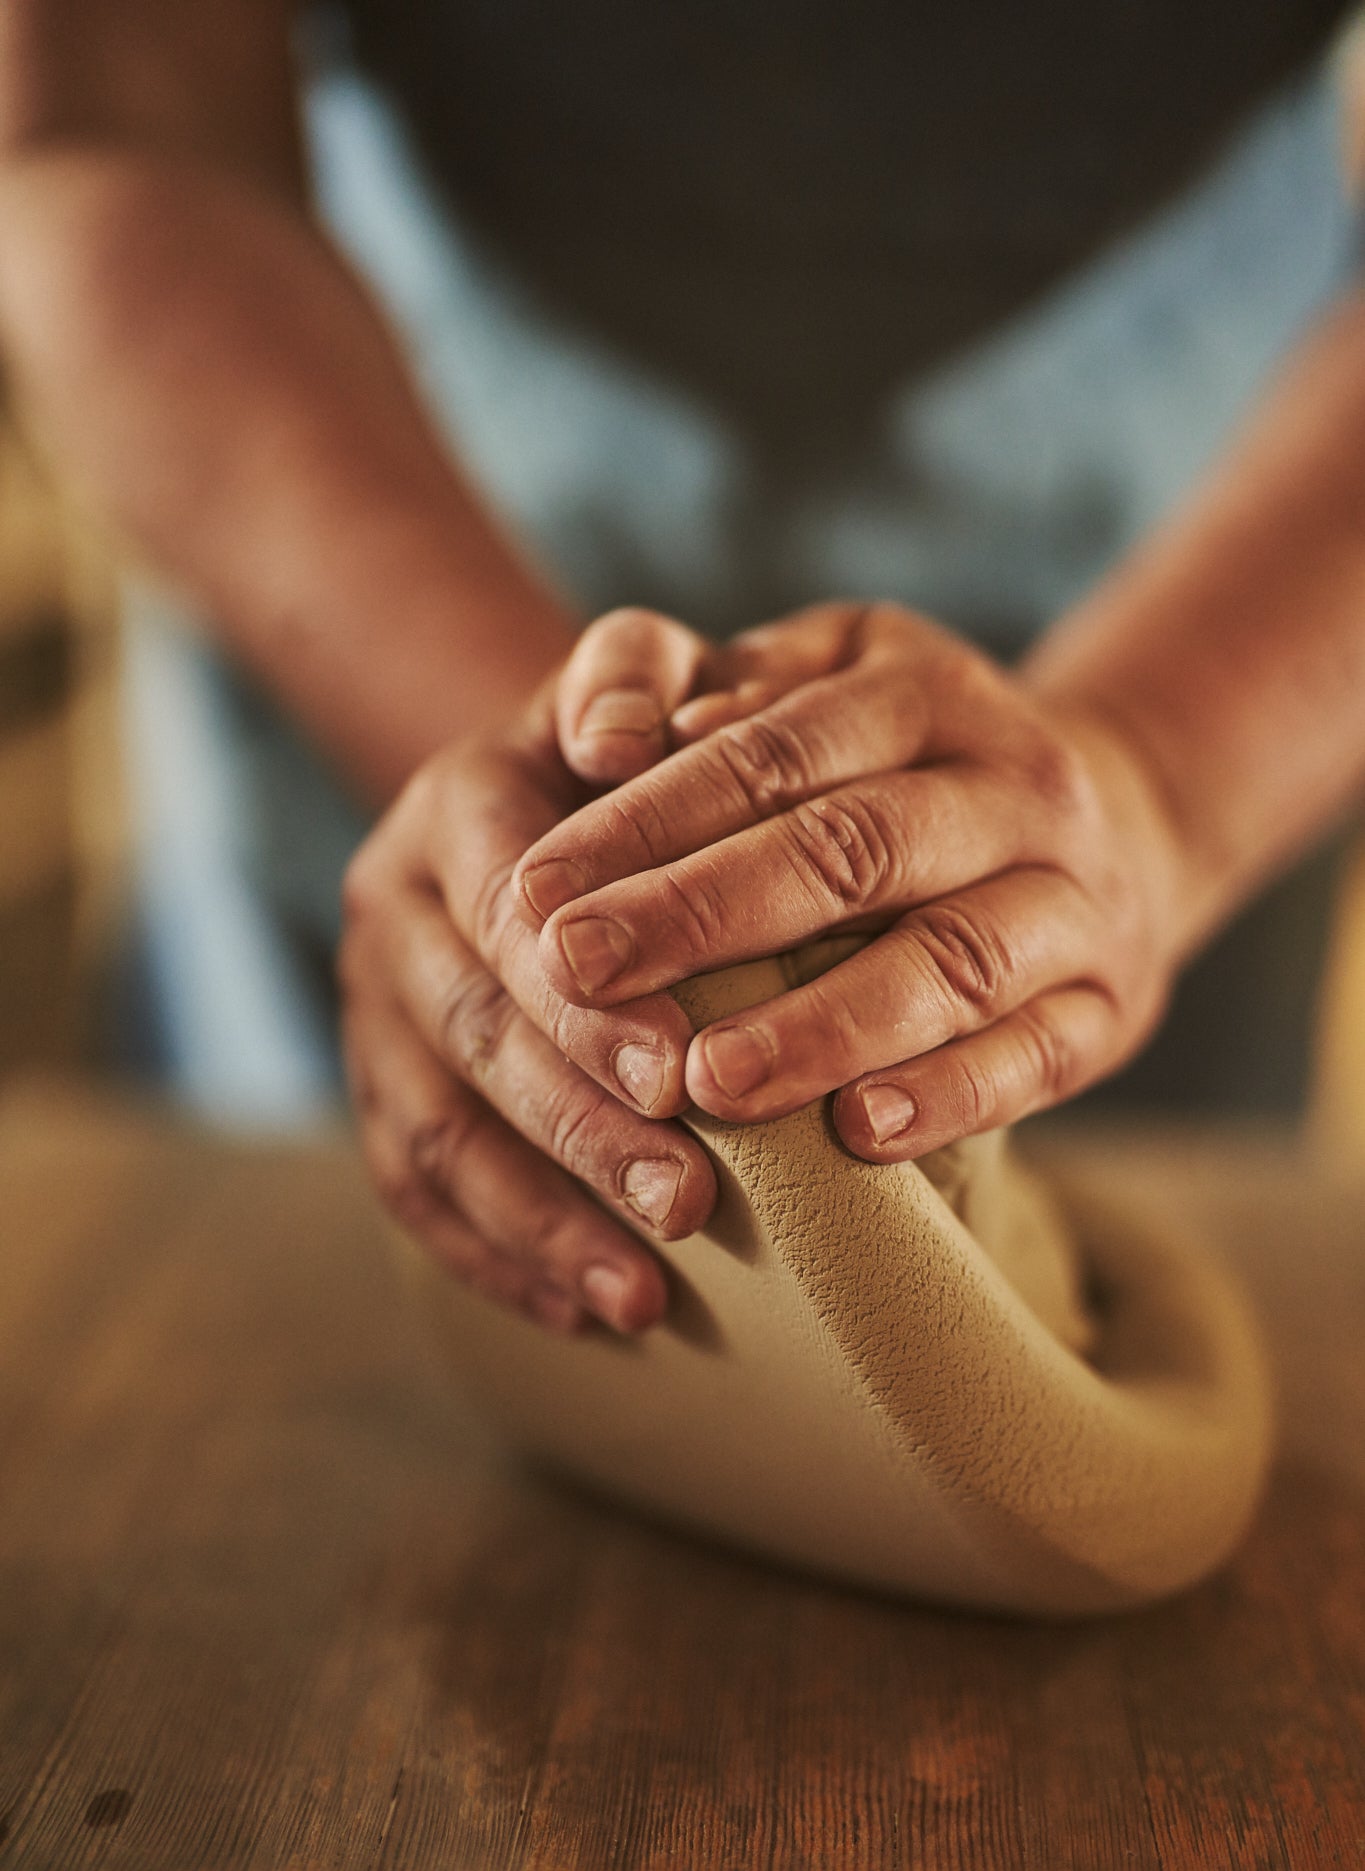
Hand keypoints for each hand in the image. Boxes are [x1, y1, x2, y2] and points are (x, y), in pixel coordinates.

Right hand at [339, 647, 720, 1335]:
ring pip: (439, 1130)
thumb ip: (636, 674)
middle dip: (581, 1128)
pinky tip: (583, 1314)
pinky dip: (496, 1258)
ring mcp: (371, 1009)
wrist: (529, 800)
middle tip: (690, 1205)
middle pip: (476, 1034)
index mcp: (457, 804)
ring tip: (644, 1298)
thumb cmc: (622, 756)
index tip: (685, 1077)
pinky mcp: (374, 1088)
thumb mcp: (632, 678)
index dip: (589, 1001)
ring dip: (542, 1220)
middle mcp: (394, 908)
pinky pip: (415, 1190)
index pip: (514, 910)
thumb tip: (629, 733)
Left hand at [513, 602, 1192, 1158]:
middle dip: (706, 914)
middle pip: (856, 848)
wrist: (1117, 822)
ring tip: (708, 1083)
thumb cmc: (898, 764)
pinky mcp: (1111, 1006)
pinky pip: (1038, 1055)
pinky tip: (858, 1136)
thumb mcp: (810, 678)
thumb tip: (610, 736)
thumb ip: (690, 679)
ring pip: (954, 960)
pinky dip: (952, 1097)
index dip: (649, 820)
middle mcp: (1017, 784)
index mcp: (923, 689)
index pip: (773, 751)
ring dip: (826, 1026)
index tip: (538, 895)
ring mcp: (1076, 898)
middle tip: (576, 975)